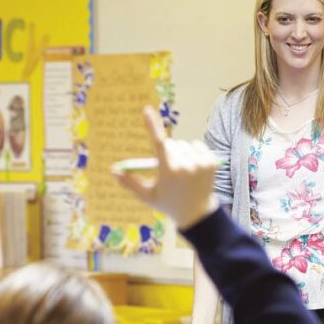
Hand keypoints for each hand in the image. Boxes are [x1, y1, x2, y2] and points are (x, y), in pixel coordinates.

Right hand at [114, 106, 217, 229]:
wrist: (197, 213)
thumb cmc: (168, 203)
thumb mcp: (147, 196)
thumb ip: (130, 183)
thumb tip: (112, 170)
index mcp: (168, 172)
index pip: (158, 143)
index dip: (152, 126)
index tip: (147, 110)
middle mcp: (185, 166)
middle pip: (170, 143)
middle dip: (167, 152)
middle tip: (170, 171)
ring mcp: (200, 164)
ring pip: (184, 144)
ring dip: (180, 152)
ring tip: (183, 171)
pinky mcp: (211, 162)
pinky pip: (197, 144)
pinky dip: (194, 151)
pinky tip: (194, 167)